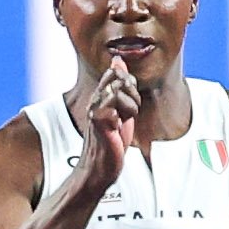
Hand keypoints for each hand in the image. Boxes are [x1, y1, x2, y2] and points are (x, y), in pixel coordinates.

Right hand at [72, 57, 137, 192]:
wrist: (100, 167)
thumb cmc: (111, 141)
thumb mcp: (121, 109)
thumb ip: (121, 87)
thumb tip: (118, 61)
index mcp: (100, 96)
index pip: (115, 72)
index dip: (129, 83)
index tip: (130, 101)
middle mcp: (95, 99)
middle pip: (120, 78)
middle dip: (133, 94)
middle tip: (129, 114)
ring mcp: (95, 109)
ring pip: (120, 90)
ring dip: (131, 107)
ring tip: (124, 122)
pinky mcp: (99, 120)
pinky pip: (116, 106)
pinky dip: (123, 117)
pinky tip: (118, 129)